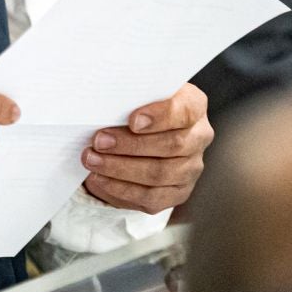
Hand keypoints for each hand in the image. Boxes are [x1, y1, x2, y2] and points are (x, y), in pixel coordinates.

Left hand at [81, 82, 212, 212]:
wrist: (144, 131)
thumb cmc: (139, 106)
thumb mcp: (140, 93)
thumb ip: (132, 96)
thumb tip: (106, 104)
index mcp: (194, 106)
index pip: (185, 110)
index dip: (160, 117)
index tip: (132, 121)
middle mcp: (199, 137)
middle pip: (172, 146)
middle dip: (130, 145)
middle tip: (99, 142)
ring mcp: (191, 168)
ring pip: (159, 174)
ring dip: (120, 169)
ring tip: (93, 161)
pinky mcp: (178, 192)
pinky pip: (151, 198)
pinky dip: (121, 190)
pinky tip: (100, 180)